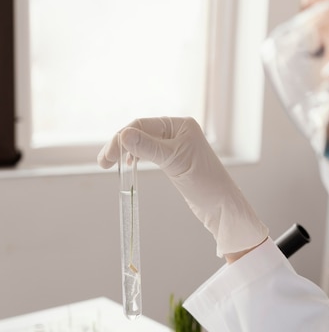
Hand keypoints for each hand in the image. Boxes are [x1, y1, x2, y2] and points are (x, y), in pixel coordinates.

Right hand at [97, 117, 267, 256]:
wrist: (222, 207)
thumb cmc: (206, 183)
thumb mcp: (174, 162)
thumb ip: (148, 148)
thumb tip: (123, 135)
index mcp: (180, 125)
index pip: (142, 125)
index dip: (122, 139)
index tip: (107, 158)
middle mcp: (177, 131)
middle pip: (140, 131)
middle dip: (120, 144)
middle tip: (103, 162)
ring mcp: (175, 145)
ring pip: (142, 142)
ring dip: (126, 151)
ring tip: (110, 163)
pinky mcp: (174, 159)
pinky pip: (149, 152)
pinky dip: (136, 157)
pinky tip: (129, 165)